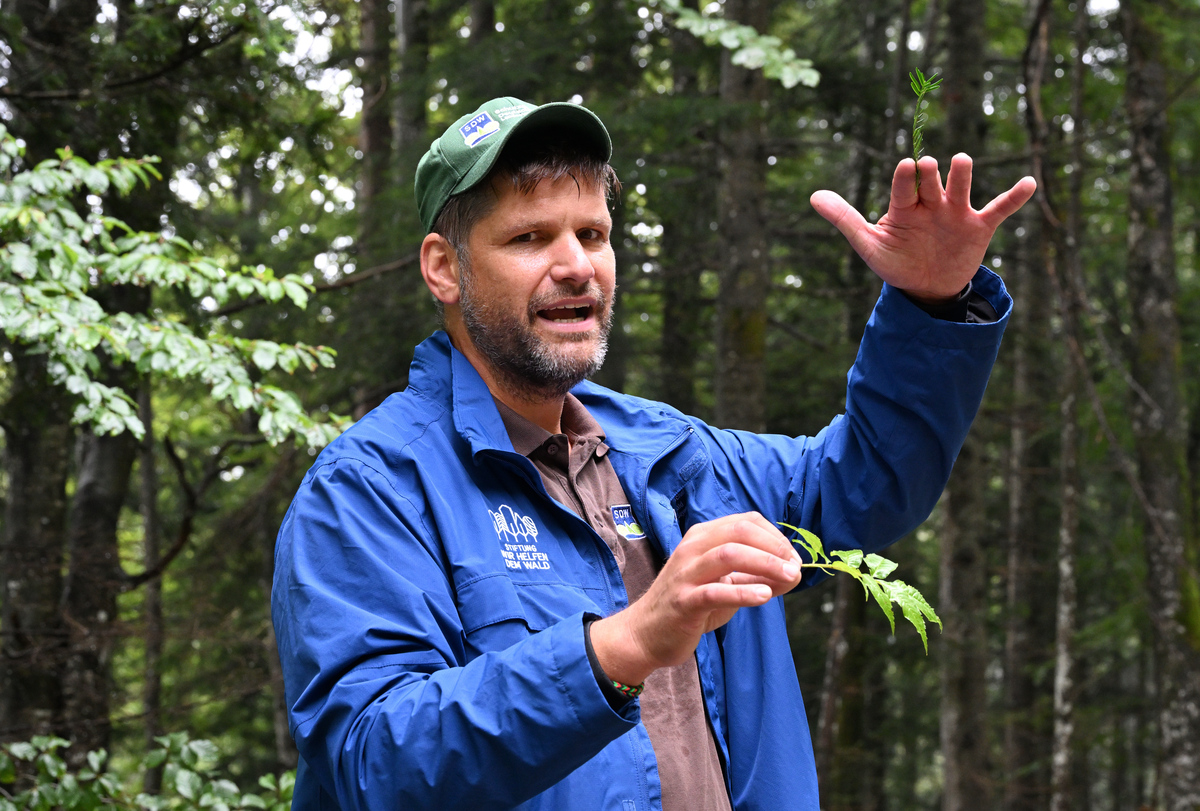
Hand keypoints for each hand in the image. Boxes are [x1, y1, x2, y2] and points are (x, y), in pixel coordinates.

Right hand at [589, 512, 801, 686]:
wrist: (647, 633)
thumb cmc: (691, 604)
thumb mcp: (725, 584)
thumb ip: (756, 575)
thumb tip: (795, 571)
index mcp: (703, 537)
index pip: (746, 521)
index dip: (776, 537)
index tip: (794, 558)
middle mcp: (693, 548)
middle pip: (739, 531)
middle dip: (774, 547)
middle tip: (795, 567)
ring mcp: (686, 573)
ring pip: (729, 554)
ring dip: (766, 563)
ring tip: (789, 578)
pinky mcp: (683, 601)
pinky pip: (715, 591)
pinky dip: (744, 592)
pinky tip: (764, 596)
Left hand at [809, 154, 1036, 301]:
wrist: (925, 288)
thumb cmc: (895, 261)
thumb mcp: (868, 244)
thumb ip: (845, 219)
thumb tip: (812, 196)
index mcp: (904, 206)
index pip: (903, 186)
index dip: (905, 177)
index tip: (906, 166)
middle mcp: (931, 203)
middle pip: (931, 180)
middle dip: (929, 174)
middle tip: (926, 168)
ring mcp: (956, 213)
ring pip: (962, 185)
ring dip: (961, 174)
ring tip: (961, 162)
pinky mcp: (979, 227)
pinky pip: (999, 209)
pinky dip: (1014, 197)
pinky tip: (1029, 183)